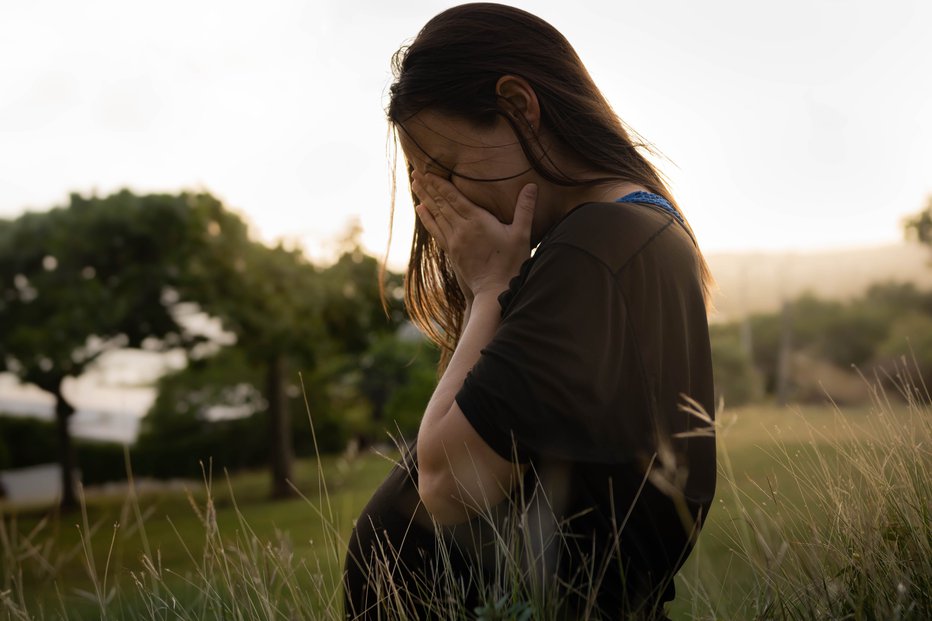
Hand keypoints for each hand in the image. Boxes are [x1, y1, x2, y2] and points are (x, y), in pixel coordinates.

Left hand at [412, 172, 536, 298]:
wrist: (495, 290)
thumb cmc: (511, 263)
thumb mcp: (521, 234)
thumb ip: (525, 209)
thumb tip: (531, 186)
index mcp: (477, 221)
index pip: (454, 197)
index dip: (440, 183)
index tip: (428, 170)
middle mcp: (461, 229)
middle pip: (441, 203)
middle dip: (428, 186)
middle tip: (415, 171)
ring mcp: (454, 241)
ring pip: (436, 214)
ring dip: (424, 198)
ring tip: (414, 184)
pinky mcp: (451, 251)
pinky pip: (435, 231)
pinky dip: (427, 218)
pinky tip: (420, 209)